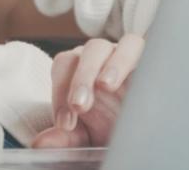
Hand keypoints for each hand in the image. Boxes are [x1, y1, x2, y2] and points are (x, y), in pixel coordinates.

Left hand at [31, 33, 144, 148]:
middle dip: (80, 78)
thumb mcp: (86, 137)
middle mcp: (98, 58)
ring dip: (109, 63)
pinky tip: (137, 77)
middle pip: (84, 53)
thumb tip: (41, 143)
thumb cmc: (110, 129)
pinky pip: (140, 45)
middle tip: (80, 106)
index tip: (66, 123)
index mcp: (78, 71)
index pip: (63, 67)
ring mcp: (122, 54)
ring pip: (113, 45)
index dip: (60, 92)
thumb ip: (65, 137)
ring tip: (106, 85)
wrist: (141, 132)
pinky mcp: (147, 57)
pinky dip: (134, 56)